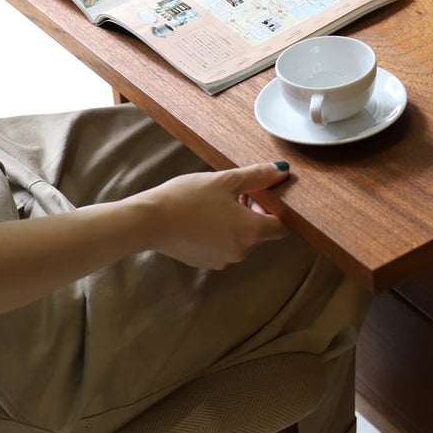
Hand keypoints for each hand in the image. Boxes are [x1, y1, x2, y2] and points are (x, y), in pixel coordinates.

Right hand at [133, 161, 291, 268]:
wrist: (150, 221)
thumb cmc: (189, 198)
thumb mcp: (226, 180)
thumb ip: (258, 176)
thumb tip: (281, 171)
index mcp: (252, 232)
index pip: (282, 227)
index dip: (278, 209)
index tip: (265, 195)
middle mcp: (241, 252)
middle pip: (260, 232)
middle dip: (254, 211)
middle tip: (238, 191)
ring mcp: (222, 260)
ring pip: (239, 239)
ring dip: (236, 221)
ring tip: (217, 201)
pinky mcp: (205, 262)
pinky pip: (221, 246)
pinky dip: (219, 233)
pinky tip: (202, 216)